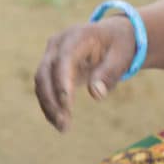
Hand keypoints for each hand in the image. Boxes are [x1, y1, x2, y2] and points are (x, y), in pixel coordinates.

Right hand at [34, 16, 135, 131]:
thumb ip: (109, 73)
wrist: (111, 35)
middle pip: (45, 72)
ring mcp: (51, 55)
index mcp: (76, 36)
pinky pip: (44, 87)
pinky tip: (58, 122)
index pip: (63, 60)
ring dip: (48, 105)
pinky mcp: (50, 68)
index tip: (68, 105)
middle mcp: (57, 44)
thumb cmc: (119, 45)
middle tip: (64, 124)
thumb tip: (96, 95)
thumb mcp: (122, 57)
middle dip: (51, 99)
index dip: (62, 82)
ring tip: (63, 128)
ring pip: (41, 81)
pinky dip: (49, 104)